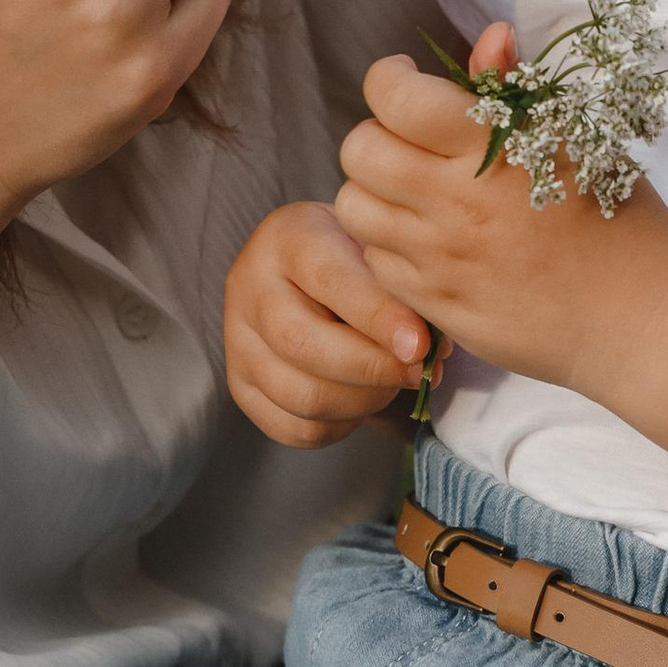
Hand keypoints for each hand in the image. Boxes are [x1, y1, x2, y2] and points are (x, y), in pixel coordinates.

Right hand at [226, 202, 432, 447]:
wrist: (307, 268)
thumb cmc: (353, 256)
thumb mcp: (374, 249)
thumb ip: (397, 288)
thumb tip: (430, 349)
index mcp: (287, 238)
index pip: (329, 280)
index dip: (378, 318)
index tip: (420, 345)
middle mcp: (249, 288)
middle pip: (303, 346)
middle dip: (372, 368)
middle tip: (419, 372)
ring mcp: (237, 341)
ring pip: (301, 395)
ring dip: (361, 400)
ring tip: (392, 383)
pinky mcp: (241, 386)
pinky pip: (295, 428)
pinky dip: (340, 424)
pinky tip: (361, 399)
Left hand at [332, 32, 667, 391]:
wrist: (642, 318)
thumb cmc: (620, 218)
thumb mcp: (578, 138)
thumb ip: (518, 88)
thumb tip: (490, 36)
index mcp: (492, 147)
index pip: (392, 96)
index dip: (391, 79)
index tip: (410, 83)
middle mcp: (455, 201)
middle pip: (359, 149)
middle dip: (378, 134)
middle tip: (411, 141)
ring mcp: (441, 259)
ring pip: (354, 207)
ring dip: (376, 191)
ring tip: (413, 193)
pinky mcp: (436, 305)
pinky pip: (376, 262)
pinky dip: (390, 244)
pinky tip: (429, 240)